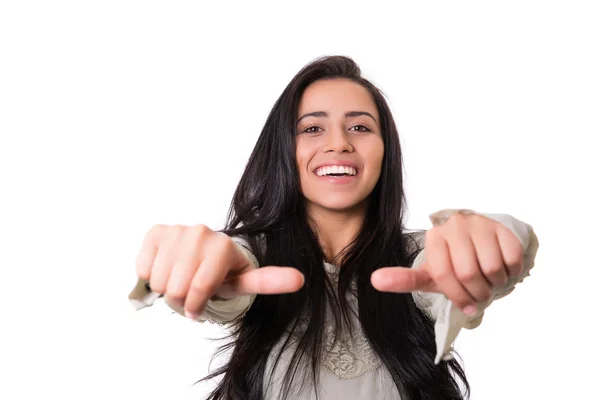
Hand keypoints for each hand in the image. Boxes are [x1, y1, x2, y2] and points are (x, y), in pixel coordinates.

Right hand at [135, 224, 303, 319]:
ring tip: (178, 278)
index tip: (200, 306)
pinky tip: (165, 266)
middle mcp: (201, 232)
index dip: (196, 306)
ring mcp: (178, 230)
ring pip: (158, 280)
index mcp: (223, 246)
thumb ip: (270, 281)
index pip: (199, 290)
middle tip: (189, 290)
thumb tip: (300, 280)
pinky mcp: (157, 231)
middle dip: (180, 298)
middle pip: (176, 288)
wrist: (200, 255)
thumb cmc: (222, 272)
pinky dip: (150, 274)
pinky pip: (143, 268)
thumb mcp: (244, 280)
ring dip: (165, 287)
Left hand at [370, 213, 522, 315]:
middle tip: (480, 293)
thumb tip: (374, 280)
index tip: (465, 304)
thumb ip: (404, 280)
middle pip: (468, 273)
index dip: (457, 295)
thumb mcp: (430, 275)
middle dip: (477, 293)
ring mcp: (479, 223)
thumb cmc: (455, 264)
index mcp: (434, 238)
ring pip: (491, 268)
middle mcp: (454, 225)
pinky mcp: (502, 226)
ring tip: (490, 280)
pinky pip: (511, 260)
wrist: (485, 245)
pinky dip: (511, 273)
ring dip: (495, 284)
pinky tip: (503, 268)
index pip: (443, 274)